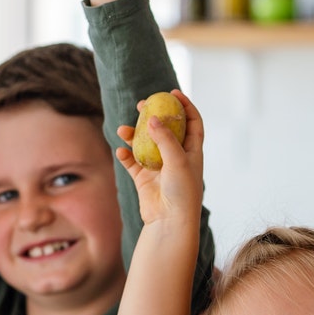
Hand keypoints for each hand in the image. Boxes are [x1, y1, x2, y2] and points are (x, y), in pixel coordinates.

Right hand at [117, 89, 204, 225]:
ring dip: (133, 135)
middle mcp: (176, 156)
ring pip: (144, 144)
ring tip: (122, 130)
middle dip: (153, 115)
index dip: (184, 105)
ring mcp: (159, 167)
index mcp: (192, 151)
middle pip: (165, 129)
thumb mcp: (178, 160)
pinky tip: (121, 151)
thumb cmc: (182, 192)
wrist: (169, 222)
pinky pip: (132, 161)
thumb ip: (165, 138)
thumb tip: (150, 118)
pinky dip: (126, 155)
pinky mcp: (144, 178)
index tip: (172, 92)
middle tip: (141, 104)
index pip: (192, 122)